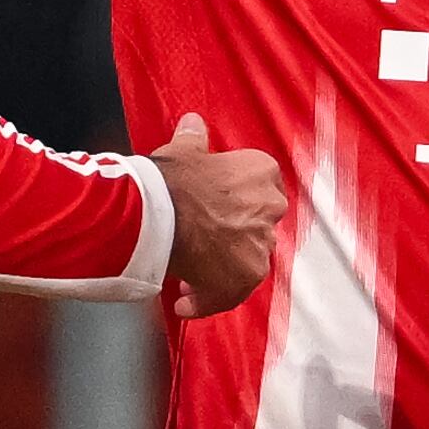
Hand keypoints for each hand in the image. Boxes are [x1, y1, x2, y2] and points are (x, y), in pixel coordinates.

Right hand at [149, 114, 288, 317]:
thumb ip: (193, 139)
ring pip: (245, 263)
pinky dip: (207, 302)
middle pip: (256, 228)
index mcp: (262, 173)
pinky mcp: (244, 277)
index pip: (261, 190)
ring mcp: (259, 245)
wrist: (158, 213)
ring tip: (190, 278)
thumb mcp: (183, 151)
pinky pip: (227, 295)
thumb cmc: (171, 180)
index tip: (217, 213)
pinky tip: (186, 304)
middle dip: (232, 239)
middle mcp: (269, 209)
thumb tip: (193, 123)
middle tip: (203, 246)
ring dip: (221, 271)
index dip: (237, 205)